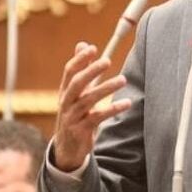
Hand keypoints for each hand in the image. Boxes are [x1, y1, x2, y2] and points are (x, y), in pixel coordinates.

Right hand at [52, 42, 131, 171]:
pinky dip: (112, 109)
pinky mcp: (81, 130)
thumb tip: (83, 43)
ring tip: (123, 80)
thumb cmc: (75, 113)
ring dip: (106, 88)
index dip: (80, 59)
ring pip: (88, 100)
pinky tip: (127, 103)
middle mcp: (66, 102)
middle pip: (77, 83)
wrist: (67, 148)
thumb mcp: (76, 92)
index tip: (92, 48)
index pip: (69, 71)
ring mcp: (72, 116)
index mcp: (65, 90)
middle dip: (91, 71)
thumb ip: (81, 68)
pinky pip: (97, 118)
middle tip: (107, 60)